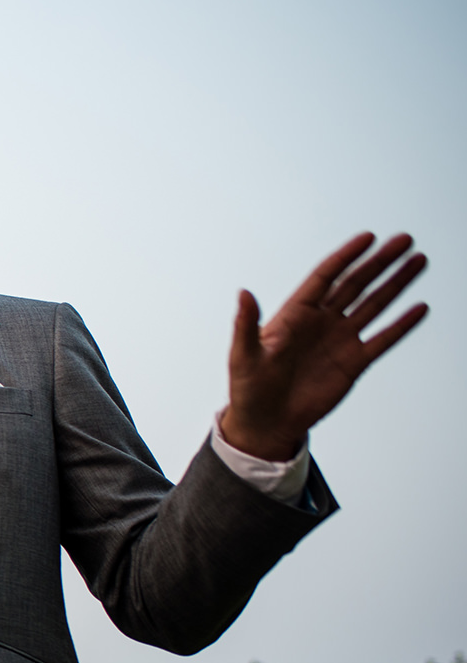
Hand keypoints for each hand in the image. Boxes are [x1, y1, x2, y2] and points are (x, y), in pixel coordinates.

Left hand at [221, 232, 428, 460]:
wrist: (266, 424)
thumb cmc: (248, 390)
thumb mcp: (243, 356)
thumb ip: (246, 324)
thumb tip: (243, 293)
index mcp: (294, 315)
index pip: (325, 277)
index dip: (346, 257)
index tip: (369, 238)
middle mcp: (320, 321)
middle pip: (355, 284)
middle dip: (380, 262)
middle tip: (405, 240)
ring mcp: (339, 340)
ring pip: (373, 305)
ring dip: (396, 284)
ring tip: (418, 261)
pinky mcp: (353, 363)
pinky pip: (382, 339)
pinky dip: (401, 324)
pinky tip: (419, 308)